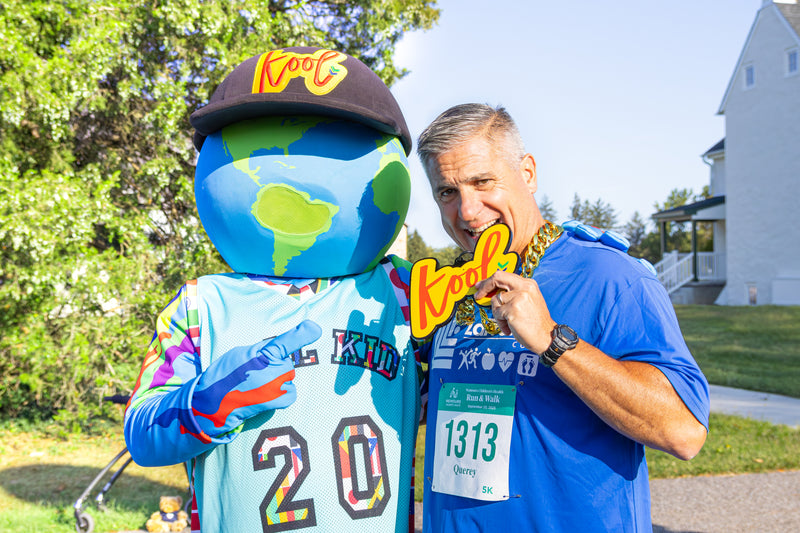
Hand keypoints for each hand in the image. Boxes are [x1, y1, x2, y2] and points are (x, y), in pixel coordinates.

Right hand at [192, 320, 321, 435]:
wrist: (212, 404)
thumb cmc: (224, 375)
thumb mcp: (241, 352)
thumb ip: (263, 349)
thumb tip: (278, 350)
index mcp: (262, 355)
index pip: (285, 342)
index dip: (302, 334)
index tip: (314, 328)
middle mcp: (272, 371)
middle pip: (286, 362)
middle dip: (275, 365)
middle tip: (254, 373)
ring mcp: (277, 388)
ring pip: (288, 376)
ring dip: (278, 379)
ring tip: (256, 385)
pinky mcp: (278, 402)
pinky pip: (290, 392)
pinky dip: (283, 392)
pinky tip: (267, 394)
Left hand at [473, 271, 555, 353]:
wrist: (547, 337)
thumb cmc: (536, 323)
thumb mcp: (529, 301)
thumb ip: (514, 293)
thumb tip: (493, 291)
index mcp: (528, 284)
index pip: (504, 275)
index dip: (490, 280)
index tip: (480, 285)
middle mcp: (524, 287)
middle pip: (497, 278)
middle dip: (484, 286)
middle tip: (478, 295)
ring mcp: (518, 298)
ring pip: (495, 301)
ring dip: (498, 314)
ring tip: (509, 322)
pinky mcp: (513, 310)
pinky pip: (497, 314)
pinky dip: (501, 323)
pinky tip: (510, 328)